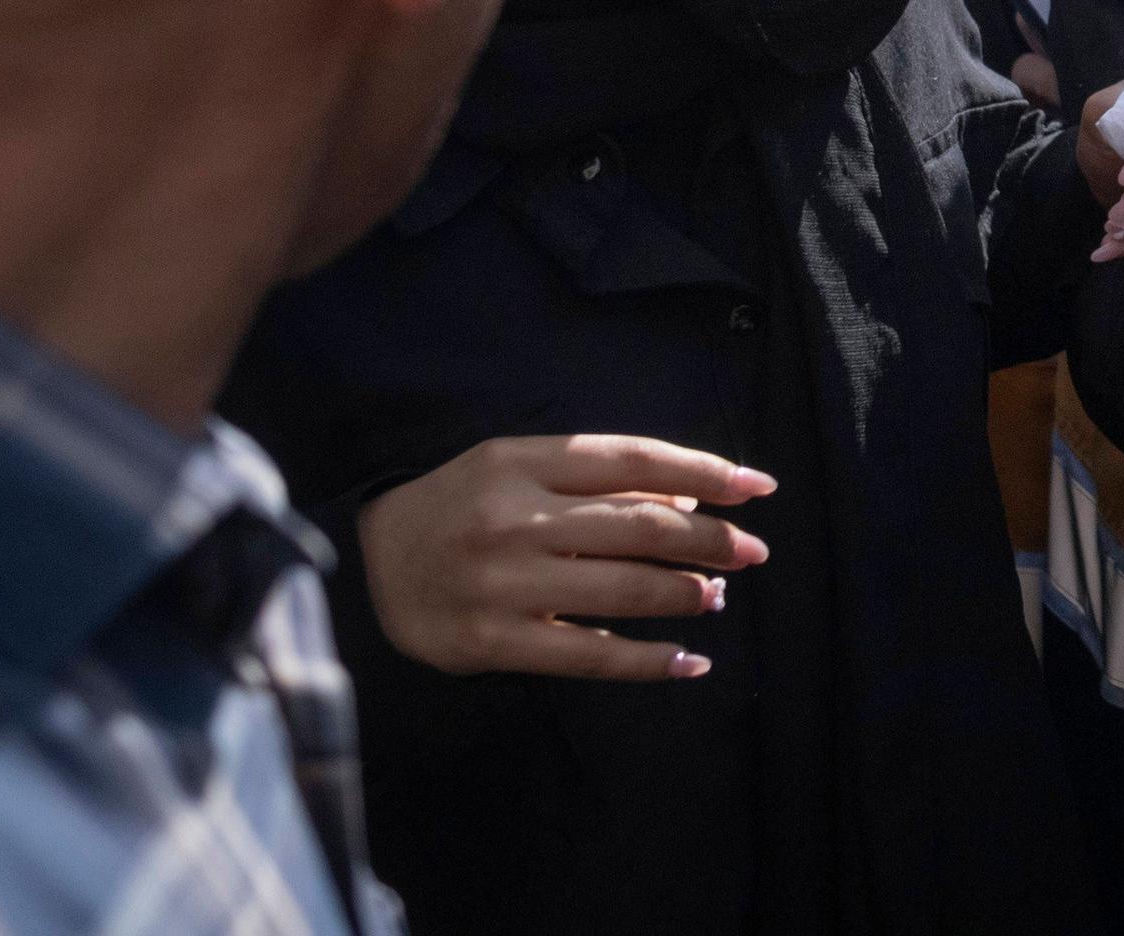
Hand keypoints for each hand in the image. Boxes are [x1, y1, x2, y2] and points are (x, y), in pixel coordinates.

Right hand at [356, 434, 772, 681]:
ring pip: (623, 588)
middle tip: (752, 551)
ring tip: (717, 595)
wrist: (365, 560)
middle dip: (710, 540)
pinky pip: (589, 654)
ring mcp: (503, 583)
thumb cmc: (460, 506)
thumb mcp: (517, 468)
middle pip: (640, 525)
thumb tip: (692, 504)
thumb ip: (595, 481)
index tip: (758, 487)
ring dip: (687, 594)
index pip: (635, 460)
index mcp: (523, 461)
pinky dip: (648, 661)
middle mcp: (515, 518)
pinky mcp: (492, 642)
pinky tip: (689, 663)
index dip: (705, 472)